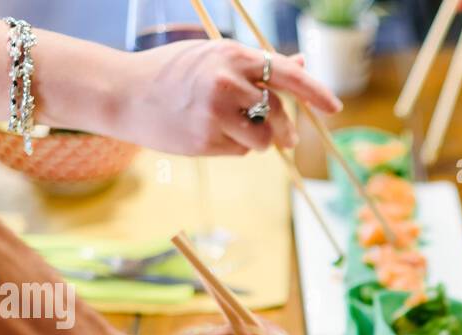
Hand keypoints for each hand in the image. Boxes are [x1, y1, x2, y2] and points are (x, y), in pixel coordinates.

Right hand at [115, 41, 340, 155]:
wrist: (126, 93)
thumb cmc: (174, 72)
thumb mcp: (215, 57)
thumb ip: (258, 65)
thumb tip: (300, 63)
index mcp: (232, 55)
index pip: (286, 75)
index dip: (315, 92)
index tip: (334, 107)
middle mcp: (227, 82)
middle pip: (278, 113)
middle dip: (285, 128)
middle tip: (289, 138)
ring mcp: (216, 113)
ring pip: (263, 138)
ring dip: (258, 140)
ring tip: (232, 129)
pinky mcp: (207, 140)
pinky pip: (241, 151)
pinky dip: (235, 147)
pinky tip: (209, 134)